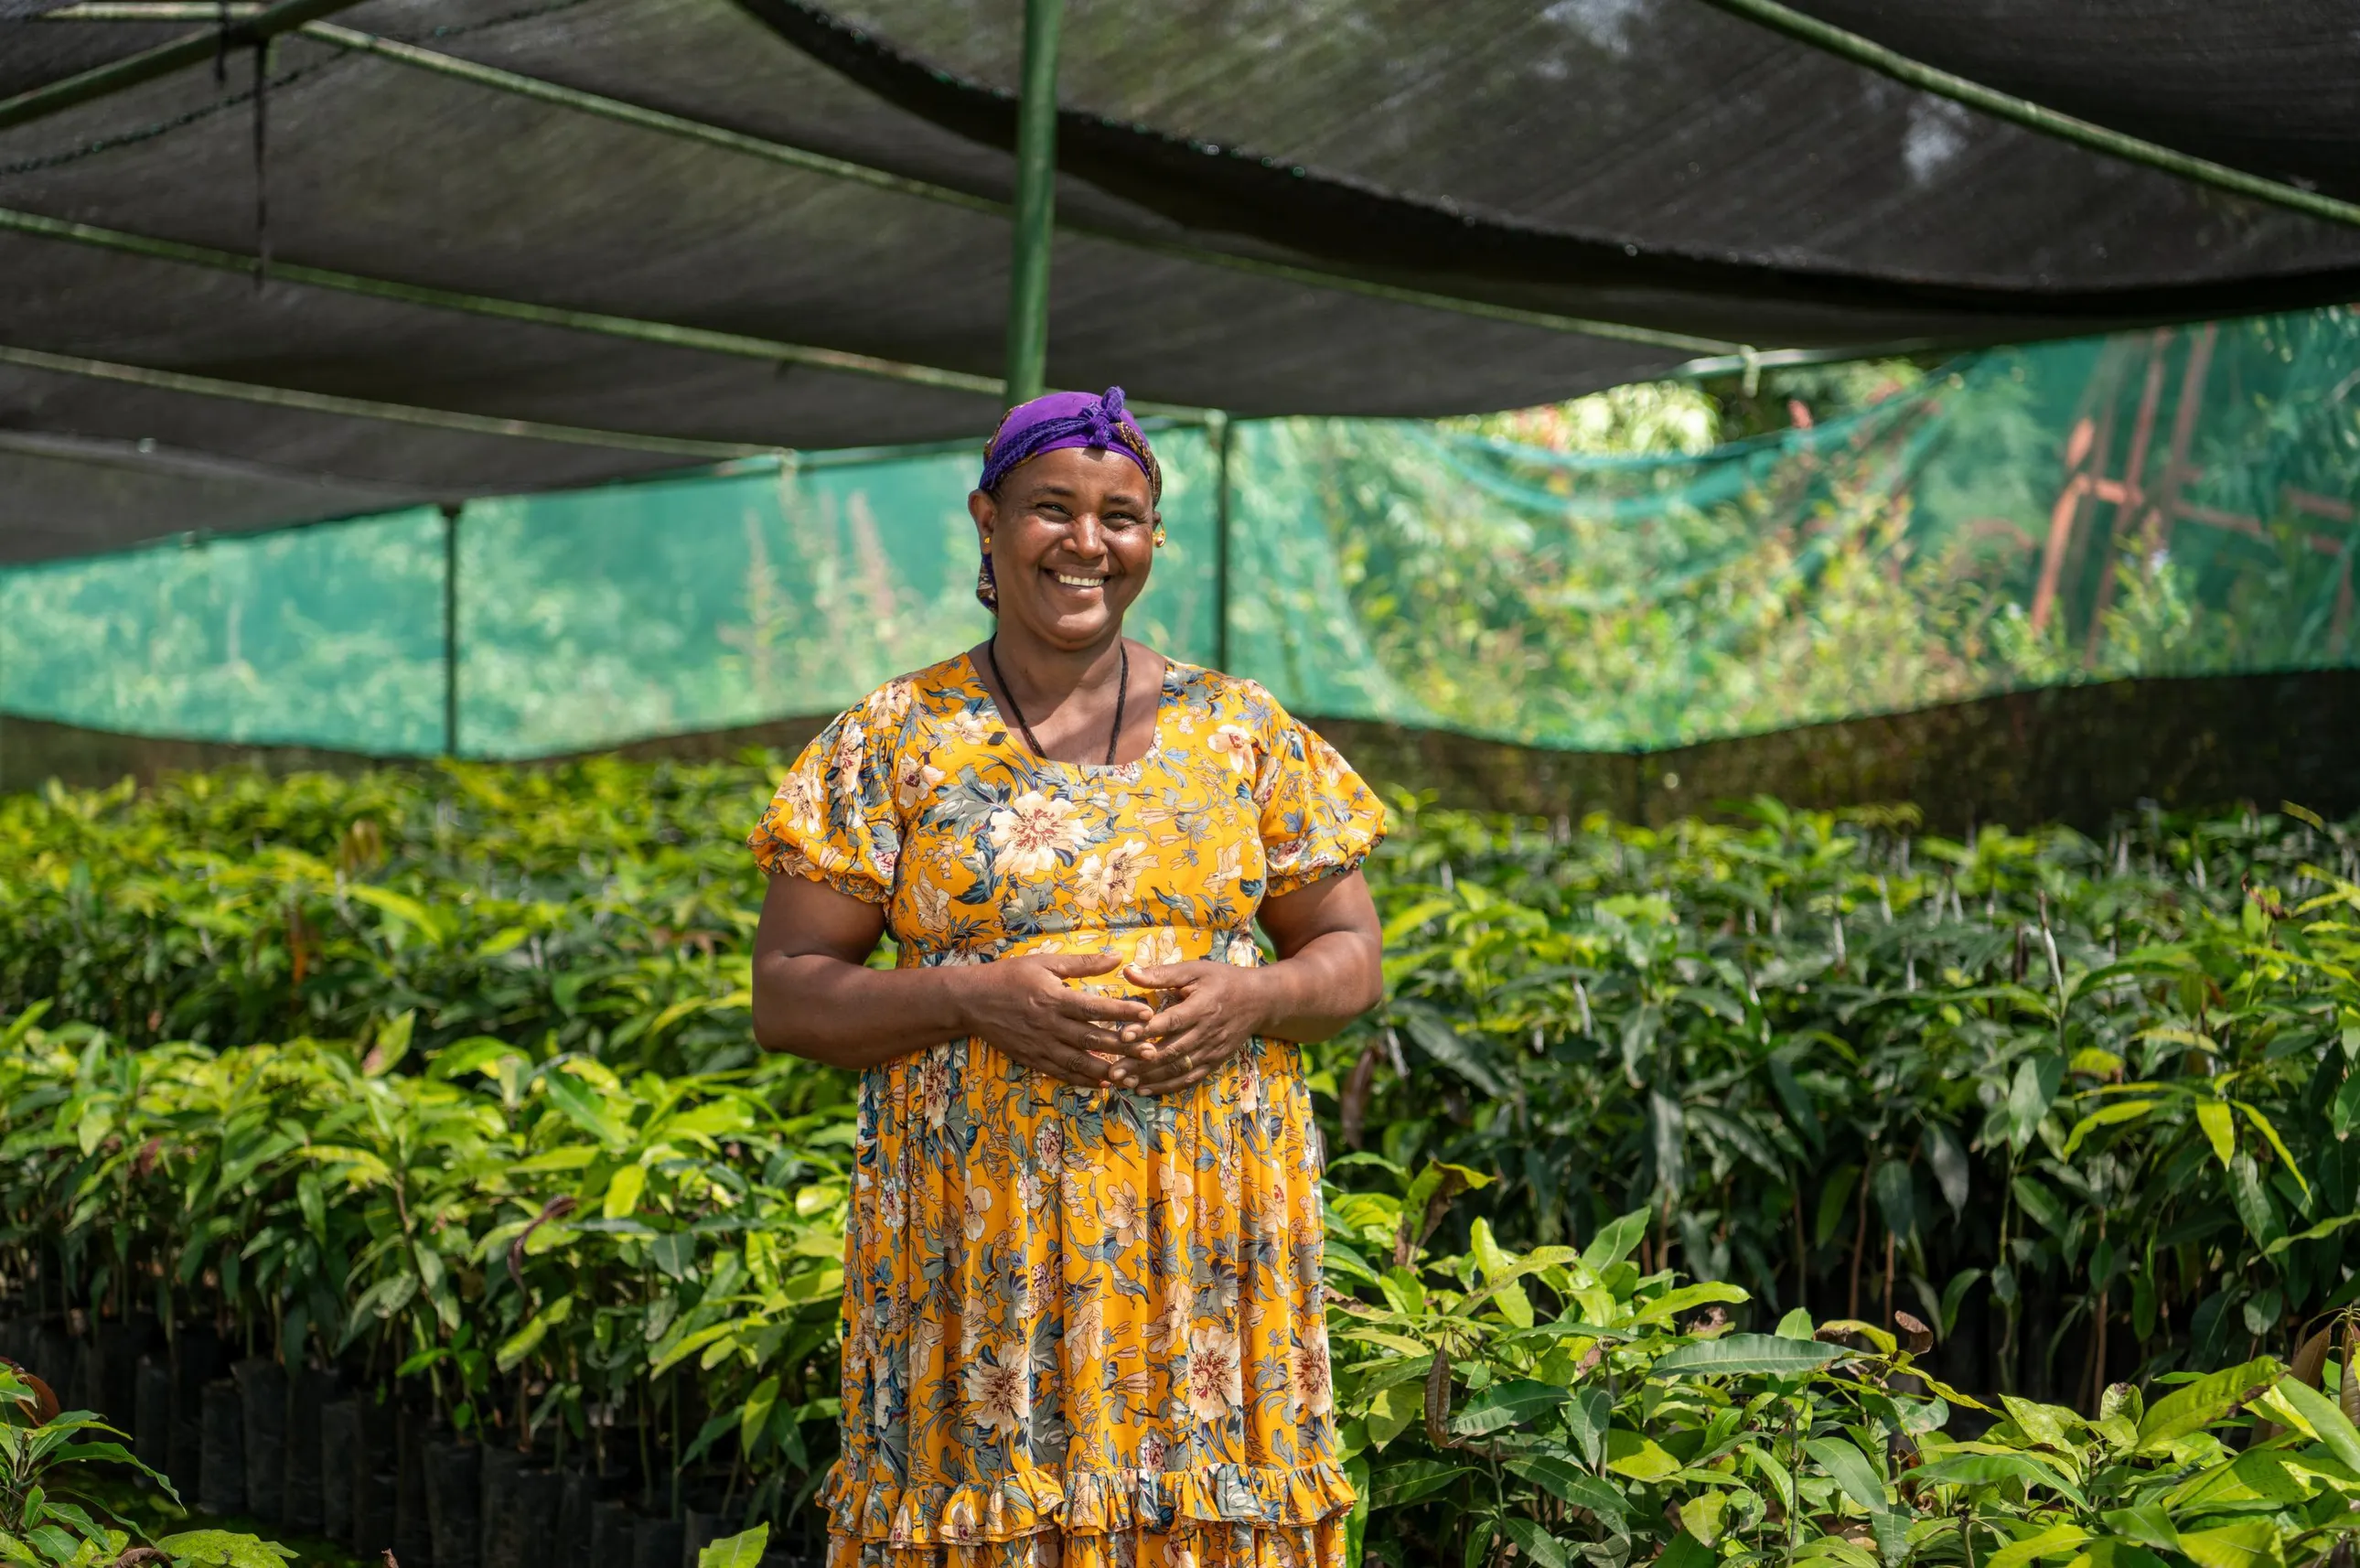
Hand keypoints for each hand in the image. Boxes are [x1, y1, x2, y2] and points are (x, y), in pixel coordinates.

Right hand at [963, 952, 1155, 1087]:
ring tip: (1133, 1074)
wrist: (970, 1001)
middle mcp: (1049, 1025)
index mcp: (1054, 998)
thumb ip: (1083, 964)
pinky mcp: (1033, 1059)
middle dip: (1124, 1047)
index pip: (1095, 1008)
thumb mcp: (1045, 962)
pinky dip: (1083, 1080)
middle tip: (1151, 1052)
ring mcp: (1041, 1045)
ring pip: (1079, 1062)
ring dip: (1108, 1069)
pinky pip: (1062, 1073)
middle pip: (1092, 1039)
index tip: (1147, 1015)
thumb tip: (1118, 958)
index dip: (1122, 1013)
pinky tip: (1104, 1083)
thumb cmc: (1009, 976)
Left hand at [1117, 960, 1271, 1094]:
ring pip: (1178, 1068)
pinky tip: (1145, 1089)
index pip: (1172, 1021)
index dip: (1148, 1029)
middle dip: (1141, 1062)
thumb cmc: (1223, 980)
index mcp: (1202, 1006)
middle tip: (1114, 1070)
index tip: (1123, 1035)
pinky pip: (1190, 1078)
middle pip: (1171, 1050)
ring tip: (1124, 1082)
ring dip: (1150, 1078)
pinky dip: (1167, 1086)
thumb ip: (1161, 974)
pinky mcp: (1214, 1061)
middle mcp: (1207, 1032)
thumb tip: (1128, 971)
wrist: (1260, 1001)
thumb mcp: (1195, 970)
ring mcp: (1211, 1050)